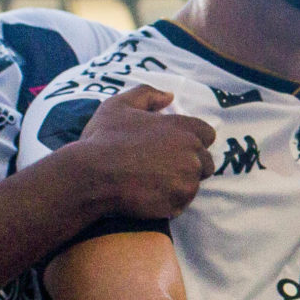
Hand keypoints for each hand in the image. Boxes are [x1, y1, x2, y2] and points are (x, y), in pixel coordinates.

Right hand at [68, 85, 215, 220]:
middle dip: (189, 164)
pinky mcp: (177, 204)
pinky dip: (168, 203)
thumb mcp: (119, 105)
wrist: (92, 175)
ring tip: (152, 182)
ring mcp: (187, 182)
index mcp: (183, 128)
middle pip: (206, 163)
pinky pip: (180, 205)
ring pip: (192, 185)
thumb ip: (148, 95)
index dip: (193, 140)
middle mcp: (192, 155)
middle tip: (162, 167)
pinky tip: (148, 196)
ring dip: (178, 184)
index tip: (175, 147)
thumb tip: (170, 96)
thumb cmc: (104, 138)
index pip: (207, 135)